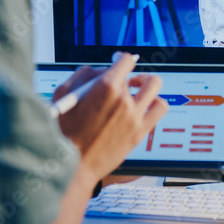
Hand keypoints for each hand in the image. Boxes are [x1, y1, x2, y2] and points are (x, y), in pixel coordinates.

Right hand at [53, 53, 168, 185]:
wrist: (73, 165)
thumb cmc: (64, 132)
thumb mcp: (63, 94)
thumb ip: (84, 75)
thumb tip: (100, 70)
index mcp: (105, 88)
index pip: (125, 61)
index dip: (121, 59)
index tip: (118, 61)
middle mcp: (124, 100)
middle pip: (134, 77)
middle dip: (126, 77)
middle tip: (122, 81)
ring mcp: (134, 117)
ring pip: (154, 87)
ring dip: (147, 84)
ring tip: (138, 89)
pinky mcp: (140, 132)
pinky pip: (159, 109)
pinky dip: (155, 102)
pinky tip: (145, 106)